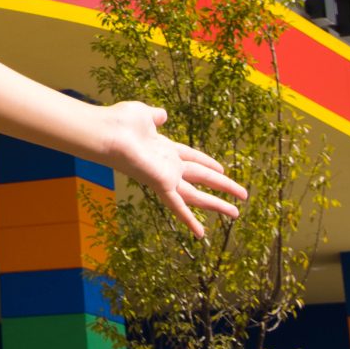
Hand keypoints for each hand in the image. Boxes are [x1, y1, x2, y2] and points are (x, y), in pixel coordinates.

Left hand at [99, 101, 246, 239]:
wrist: (107, 133)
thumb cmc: (120, 122)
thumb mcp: (144, 114)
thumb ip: (155, 116)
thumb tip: (163, 114)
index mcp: (164, 148)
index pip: (191, 157)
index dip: (207, 162)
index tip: (222, 168)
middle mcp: (167, 165)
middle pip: (201, 177)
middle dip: (222, 185)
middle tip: (242, 194)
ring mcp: (165, 177)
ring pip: (197, 195)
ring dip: (217, 204)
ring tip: (236, 213)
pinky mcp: (161, 185)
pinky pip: (179, 207)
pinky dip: (190, 221)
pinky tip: (201, 235)